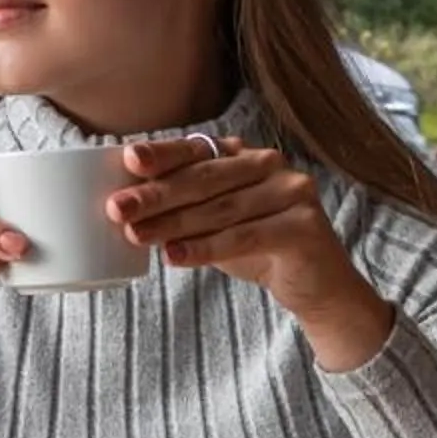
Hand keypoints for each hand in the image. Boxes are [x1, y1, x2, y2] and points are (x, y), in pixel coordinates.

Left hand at [112, 137, 394, 370]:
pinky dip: (205, 248)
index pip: (199, 150)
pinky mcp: (304, 227)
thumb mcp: (218, 225)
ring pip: (222, 209)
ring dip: (174, 223)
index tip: (128, 162)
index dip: (164, 155)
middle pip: (206, 178)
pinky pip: (244, 237)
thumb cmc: (260, 249)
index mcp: (248, 156)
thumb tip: (125, 207)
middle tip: (118, 208)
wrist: (318, 287)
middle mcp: (272, 166)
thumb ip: (185, 210)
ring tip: (137, 235)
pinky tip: (174, 256)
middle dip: (157, 194)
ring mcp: (292, 193)